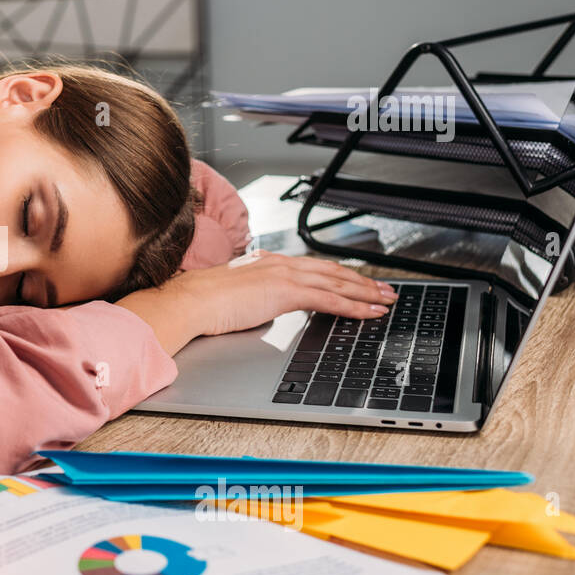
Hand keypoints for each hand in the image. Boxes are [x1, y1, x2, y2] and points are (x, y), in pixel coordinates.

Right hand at [115, 249, 397, 354]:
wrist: (188, 301)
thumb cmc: (200, 302)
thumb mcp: (231, 294)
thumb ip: (250, 295)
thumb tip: (258, 307)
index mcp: (266, 263)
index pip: (311, 267)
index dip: (337, 275)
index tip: (355, 282)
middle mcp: (279, 264)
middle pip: (331, 271)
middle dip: (361, 281)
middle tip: (384, 289)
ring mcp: (284, 275)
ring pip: (336, 282)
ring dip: (365, 292)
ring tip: (386, 301)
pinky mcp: (286, 291)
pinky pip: (329, 299)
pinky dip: (354, 305)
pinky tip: (369, 312)